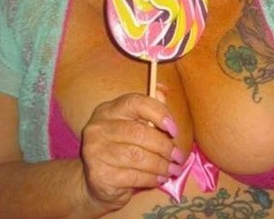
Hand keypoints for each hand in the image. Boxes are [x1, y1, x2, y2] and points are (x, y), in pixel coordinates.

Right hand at [78, 92, 183, 211]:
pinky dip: (151, 178)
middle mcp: (98, 128)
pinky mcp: (99, 175)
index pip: (136, 103)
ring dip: (161, 165)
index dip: (159, 113)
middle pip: (139, 132)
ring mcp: (95, 151)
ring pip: (138, 156)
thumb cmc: (120, 148)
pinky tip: (159, 179)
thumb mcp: (132, 126)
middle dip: (164, 146)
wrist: (95, 181)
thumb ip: (148, 110)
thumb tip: (163, 92)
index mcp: (108, 110)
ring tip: (173, 170)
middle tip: (178, 156)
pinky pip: (133, 176)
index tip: (174, 129)